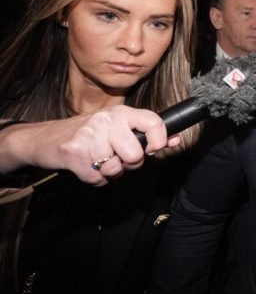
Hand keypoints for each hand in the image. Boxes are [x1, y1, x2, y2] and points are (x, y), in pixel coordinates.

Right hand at [0, 105, 178, 184]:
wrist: (43, 138)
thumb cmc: (86, 133)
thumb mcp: (117, 127)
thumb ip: (146, 134)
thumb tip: (175, 140)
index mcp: (121, 113)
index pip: (153, 122)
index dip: (160, 140)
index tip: (154, 149)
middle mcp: (107, 121)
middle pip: (135, 155)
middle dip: (129, 163)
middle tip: (117, 157)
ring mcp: (89, 138)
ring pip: (117, 169)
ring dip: (109, 172)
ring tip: (98, 160)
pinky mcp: (75, 155)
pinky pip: (98, 179)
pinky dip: (94, 179)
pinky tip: (86, 166)